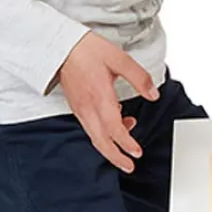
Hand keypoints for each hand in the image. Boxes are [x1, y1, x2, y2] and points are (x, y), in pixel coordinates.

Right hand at [53, 32, 158, 172]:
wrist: (59, 45)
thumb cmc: (86, 50)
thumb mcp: (119, 58)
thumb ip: (139, 78)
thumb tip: (153, 94)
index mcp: (99, 97)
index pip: (114, 129)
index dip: (126, 143)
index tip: (137, 152)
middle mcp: (87, 107)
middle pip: (101, 141)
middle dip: (115, 157)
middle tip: (129, 166)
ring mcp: (80, 108)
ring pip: (94, 136)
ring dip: (110, 146)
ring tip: (126, 146)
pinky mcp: (76, 105)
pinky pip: (89, 127)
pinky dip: (102, 134)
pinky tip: (116, 125)